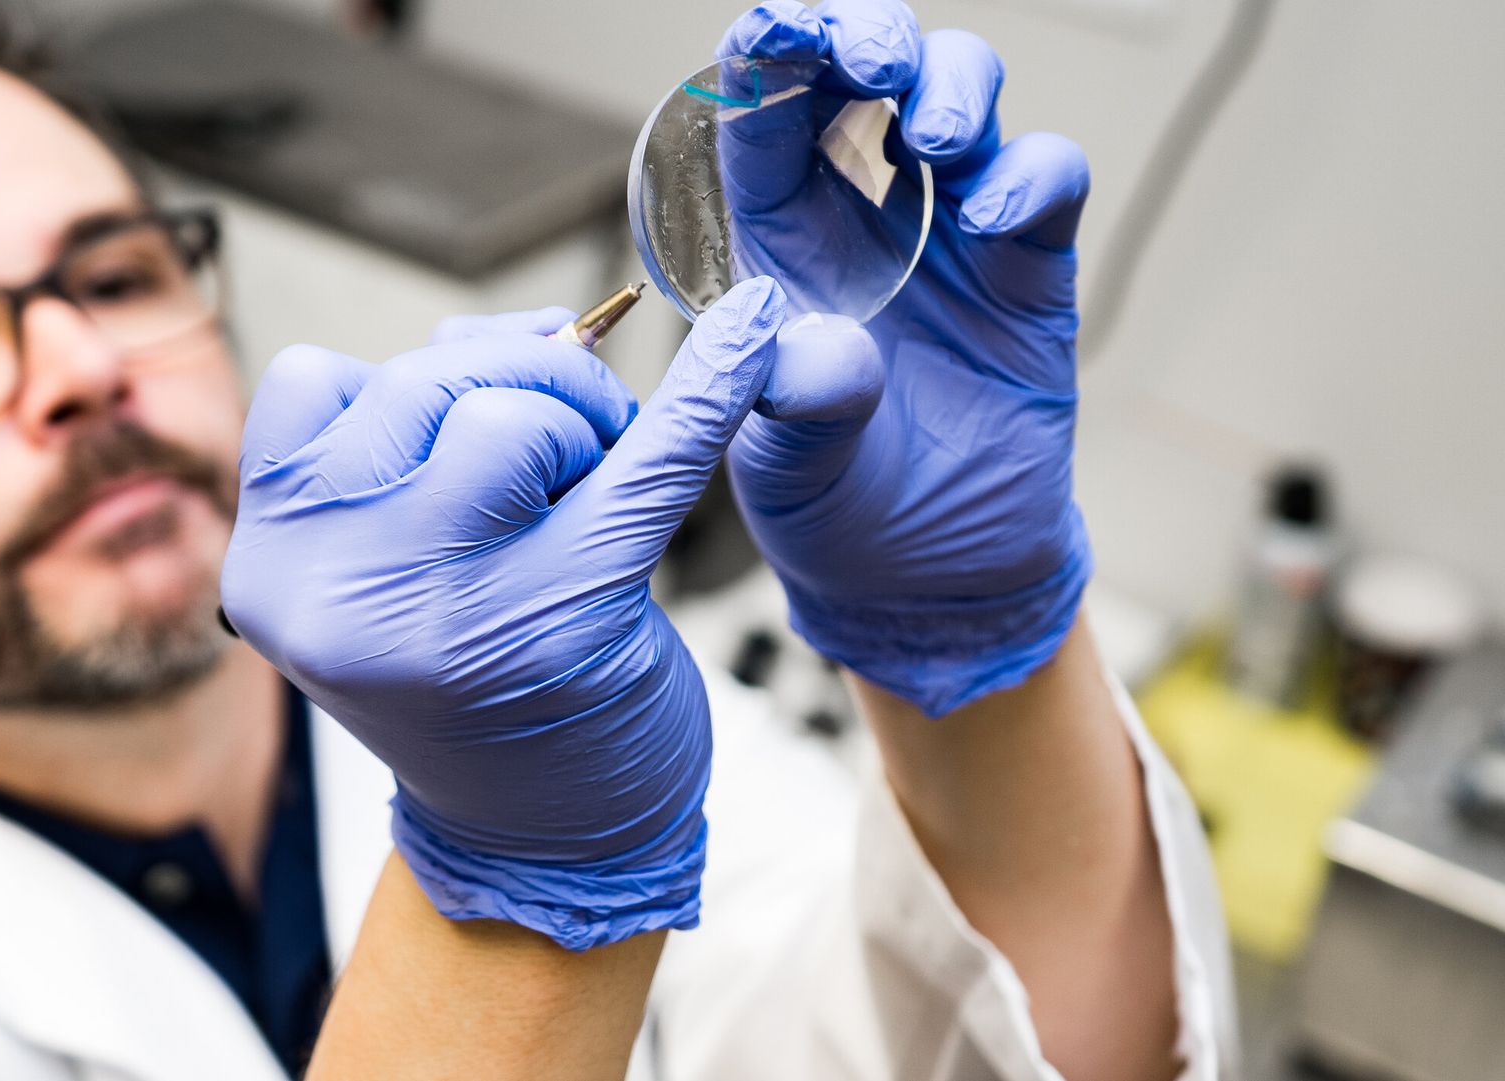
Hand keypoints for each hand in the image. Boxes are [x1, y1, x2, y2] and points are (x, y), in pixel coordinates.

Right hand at [222, 278, 787, 948]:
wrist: (538, 842)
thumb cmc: (469, 680)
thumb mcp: (390, 568)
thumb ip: (422, 441)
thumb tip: (544, 324)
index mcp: (274, 568)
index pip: (315, 386)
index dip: (406, 384)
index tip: (471, 424)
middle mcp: (335, 591)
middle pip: (419, 387)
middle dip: (513, 387)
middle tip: (571, 448)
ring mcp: (445, 613)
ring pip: (506, 413)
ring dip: (575, 417)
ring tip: (595, 482)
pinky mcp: (565, 625)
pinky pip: (644, 467)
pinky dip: (710, 388)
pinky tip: (754, 332)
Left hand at [719, 0, 1092, 716]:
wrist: (933, 578)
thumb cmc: (838, 515)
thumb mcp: (785, 470)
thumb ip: (794, 405)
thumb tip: (821, 349)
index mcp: (777, 249)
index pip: (764, 127)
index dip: (767, 64)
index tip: (770, 28)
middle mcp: (862, 222)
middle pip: (864, 79)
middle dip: (866, 39)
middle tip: (866, 59)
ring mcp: (951, 234)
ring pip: (960, 97)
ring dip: (950, 85)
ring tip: (935, 137)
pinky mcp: (1029, 265)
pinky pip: (1044, 179)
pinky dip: (1029, 173)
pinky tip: (993, 215)